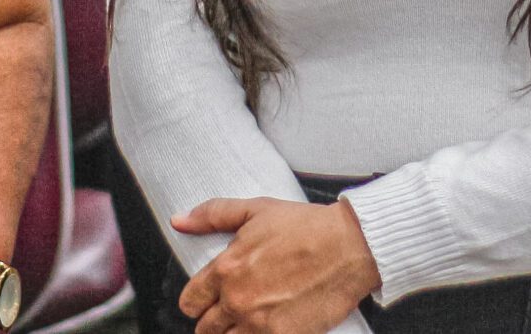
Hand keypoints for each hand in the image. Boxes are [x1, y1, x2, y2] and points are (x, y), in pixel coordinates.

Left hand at [174, 197, 380, 333]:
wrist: (350, 247)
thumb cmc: (308, 228)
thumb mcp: (255, 210)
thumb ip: (213, 215)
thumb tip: (180, 220)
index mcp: (227, 269)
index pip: (190, 301)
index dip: (196, 300)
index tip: (205, 299)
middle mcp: (238, 300)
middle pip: (206, 328)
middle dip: (214, 320)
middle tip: (231, 310)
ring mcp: (260, 324)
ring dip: (233, 333)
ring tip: (249, 321)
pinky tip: (268, 328)